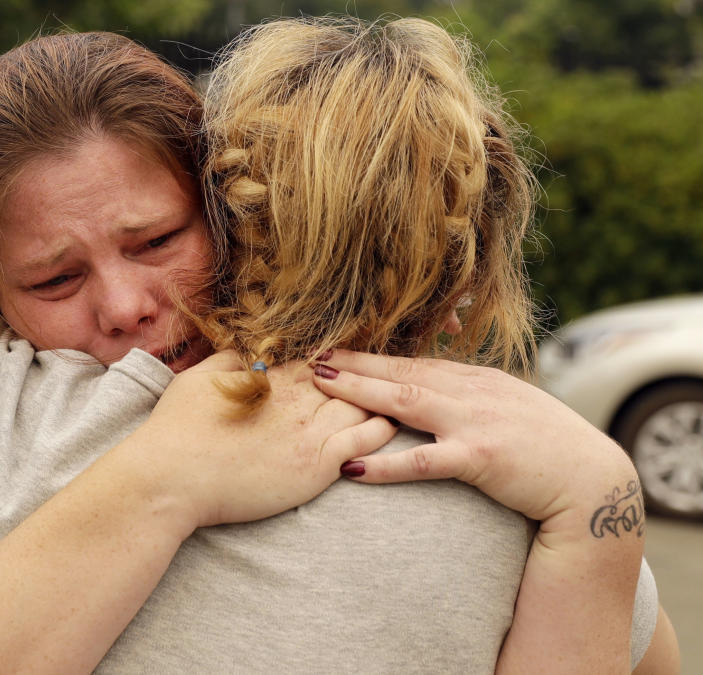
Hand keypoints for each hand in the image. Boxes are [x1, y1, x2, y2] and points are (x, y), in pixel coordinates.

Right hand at [127, 351, 397, 529]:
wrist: (172, 477)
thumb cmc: (176, 429)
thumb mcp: (197, 378)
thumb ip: (228, 360)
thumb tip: (247, 353)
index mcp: (270, 376)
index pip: (315, 360)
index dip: (333, 361)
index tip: (348, 359)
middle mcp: (296, 399)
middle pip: (345, 381)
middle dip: (364, 377)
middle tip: (387, 375)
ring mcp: (309, 432)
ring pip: (361, 406)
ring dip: (378, 400)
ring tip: (397, 398)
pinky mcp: (316, 465)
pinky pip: (364, 441)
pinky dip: (381, 429)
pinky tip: (391, 425)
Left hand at [310, 349, 638, 527]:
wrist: (593, 481)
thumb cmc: (549, 448)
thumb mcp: (508, 409)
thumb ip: (472, 398)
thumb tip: (436, 391)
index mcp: (477, 381)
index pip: (416, 363)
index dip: (373, 357)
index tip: (339, 350)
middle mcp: (472, 393)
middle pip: (401, 372)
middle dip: (354, 363)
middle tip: (313, 355)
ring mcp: (474, 422)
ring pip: (404, 401)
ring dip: (359, 392)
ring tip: (321, 384)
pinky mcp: (480, 459)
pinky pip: (422, 461)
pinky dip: (384, 464)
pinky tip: (352, 467)